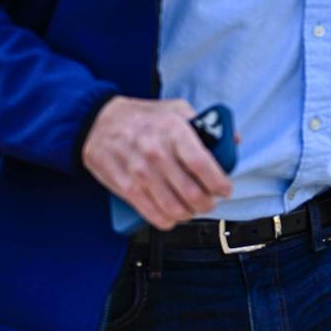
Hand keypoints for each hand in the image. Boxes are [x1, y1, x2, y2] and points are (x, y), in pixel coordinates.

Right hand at [81, 96, 232, 229]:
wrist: (98, 122)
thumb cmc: (141, 117)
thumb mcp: (175, 109)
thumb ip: (205, 124)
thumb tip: (232, 140)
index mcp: (174, 131)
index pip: (202, 164)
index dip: (219, 182)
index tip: (225, 189)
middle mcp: (157, 153)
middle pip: (192, 192)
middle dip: (208, 203)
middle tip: (210, 201)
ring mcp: (140, 173)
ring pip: (175, 208)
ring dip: (190, 214)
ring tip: (192, 208)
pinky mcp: (126, 188)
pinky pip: (153, 215)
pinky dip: (169, 221)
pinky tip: (173, 216)